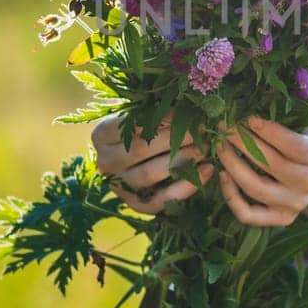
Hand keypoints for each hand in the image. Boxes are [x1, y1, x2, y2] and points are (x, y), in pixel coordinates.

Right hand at [90, 111, 211, 213]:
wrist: (131, 156)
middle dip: (175, 139)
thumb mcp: (140, 112)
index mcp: (101, 135)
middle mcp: (105, 162)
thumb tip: (187, 103)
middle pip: (140, 150)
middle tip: (202, 130)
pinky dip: (187, 186)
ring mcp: (119, 186)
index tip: (185, 112)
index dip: (161, 118)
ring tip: (205, 148)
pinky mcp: (137, 204)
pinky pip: (162, 199)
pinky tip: (207, 169)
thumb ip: (155, 108)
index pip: (131, 124)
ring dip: (181, 161)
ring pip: (149, 174)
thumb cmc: (140, 126)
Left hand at [216, 116, 307, 227]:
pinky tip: (222, 174)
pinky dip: (231, 197)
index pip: (293, 145)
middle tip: (224, 126)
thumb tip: (251, 97)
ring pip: (256, 189)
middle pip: (271, 164)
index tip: (246, 116)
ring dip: (232, 165)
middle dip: (242, 142)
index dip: (268, 131)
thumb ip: (288, 114)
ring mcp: (295, 204)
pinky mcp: (281, 219)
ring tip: (219, 146)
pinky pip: (249, 214)